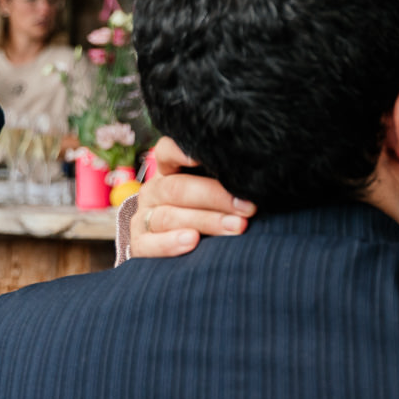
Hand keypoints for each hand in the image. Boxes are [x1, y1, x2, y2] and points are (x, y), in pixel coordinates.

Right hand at [129, 137, 255, 258]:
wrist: (176, 246)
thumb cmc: (208, 212)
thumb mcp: (215, 192)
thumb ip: (227, 183)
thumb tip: (258, 181)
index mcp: (169, 171)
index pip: (167, 151)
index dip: (181, 151)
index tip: (202, 156)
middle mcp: (154, 191)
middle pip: (178, 189)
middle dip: (216, 197)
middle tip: (248, 207)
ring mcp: (144, 217)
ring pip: (168, 216)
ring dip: (206, 221)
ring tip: (236, 227)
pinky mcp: (139, 244)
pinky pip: (149, 244)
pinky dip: (170, 243)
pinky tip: (192, 241)